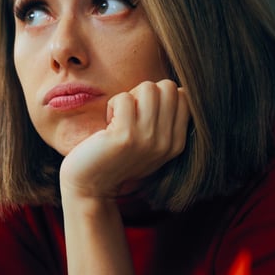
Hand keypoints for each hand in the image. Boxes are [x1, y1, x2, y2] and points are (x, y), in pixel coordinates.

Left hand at [58, 79, 189, 201]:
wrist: (91, 187)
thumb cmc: (116, 159)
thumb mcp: (151, 145)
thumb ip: (166, 123)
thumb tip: (178, 90)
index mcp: (176, 144)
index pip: (183, 96)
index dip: (160, 96)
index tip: (143, 115)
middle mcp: (166, 142)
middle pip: (168, 87)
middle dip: (146, 92)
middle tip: (130, 113)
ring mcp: (147, 139)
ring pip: (148, 87)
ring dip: (130, 97)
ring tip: (119, 118)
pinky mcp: (125, 136)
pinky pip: (124, 98)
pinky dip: (113, 105)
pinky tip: (108, 125)